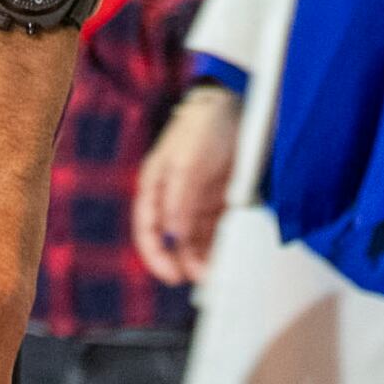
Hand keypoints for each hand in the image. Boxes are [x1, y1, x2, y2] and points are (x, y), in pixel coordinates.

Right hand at [133, 79, 241, 283]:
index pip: (147, 228)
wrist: (236, 104)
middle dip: (181, 262)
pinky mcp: (218, 203)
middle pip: (171, 240)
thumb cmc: (204, 126)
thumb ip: (180, 199)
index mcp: (155, 185)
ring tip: (214, 274)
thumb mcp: (189, 161)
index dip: (155, 254)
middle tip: (197, 280)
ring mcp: (195, 201)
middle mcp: (172, 198)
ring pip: (193, 240)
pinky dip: (217, 247)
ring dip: (201, 259)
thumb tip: (173, 236)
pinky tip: (224, 259)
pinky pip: (214, 232)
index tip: (171, 274)